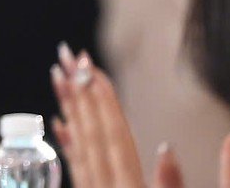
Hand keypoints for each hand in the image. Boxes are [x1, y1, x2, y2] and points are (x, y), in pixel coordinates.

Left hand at [50, 47, 181, 187]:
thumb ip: (171, 183)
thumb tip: (167, 147)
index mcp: (129, 187)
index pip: (115, 136)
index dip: (104, 100)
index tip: (91, 67)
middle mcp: (106, 187)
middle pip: (91, 133)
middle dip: (80, 91)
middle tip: (68, 54)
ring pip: (78, 145)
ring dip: (69, 108)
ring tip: (58, 75)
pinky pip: (74, 168)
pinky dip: (67, 143)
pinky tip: (59, 122)